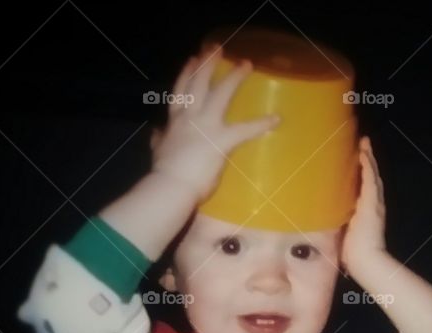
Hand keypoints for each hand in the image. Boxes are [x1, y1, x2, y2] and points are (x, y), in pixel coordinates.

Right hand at [149, 44, 279, 198]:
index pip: (180, 91)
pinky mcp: (221, 140)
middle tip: (217, 47)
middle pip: (198, 83)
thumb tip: (155, 132)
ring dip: (235, 77)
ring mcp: (206, 126)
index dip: (186, 73)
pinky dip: (261, 124)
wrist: (170, 185)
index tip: (193, 58)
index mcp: (175, 121)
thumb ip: (159, 139)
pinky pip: (245, 129)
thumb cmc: (164, 172)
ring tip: (247, 63)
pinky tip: (276, 119)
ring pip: (221, 94)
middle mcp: (189, 117)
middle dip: (208, 63)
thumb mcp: (157, 150)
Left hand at [341, 136, 386, 274]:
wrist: (366, 260)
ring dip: (368, 158)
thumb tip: (322, 224)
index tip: (357, 160)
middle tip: (363, 143)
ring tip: (364, 143)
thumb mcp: (344, 234)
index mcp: (366, 211)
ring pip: (372, 174)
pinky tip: (363, 153)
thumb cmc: (353, 253)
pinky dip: (367, 165)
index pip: (364, 188)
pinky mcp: (372, 203)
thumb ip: (338, 226)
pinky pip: (370, 179)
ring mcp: (374, 202)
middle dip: (368, 160)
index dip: (363, 173)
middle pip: (371, 177)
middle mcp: (373, 204)